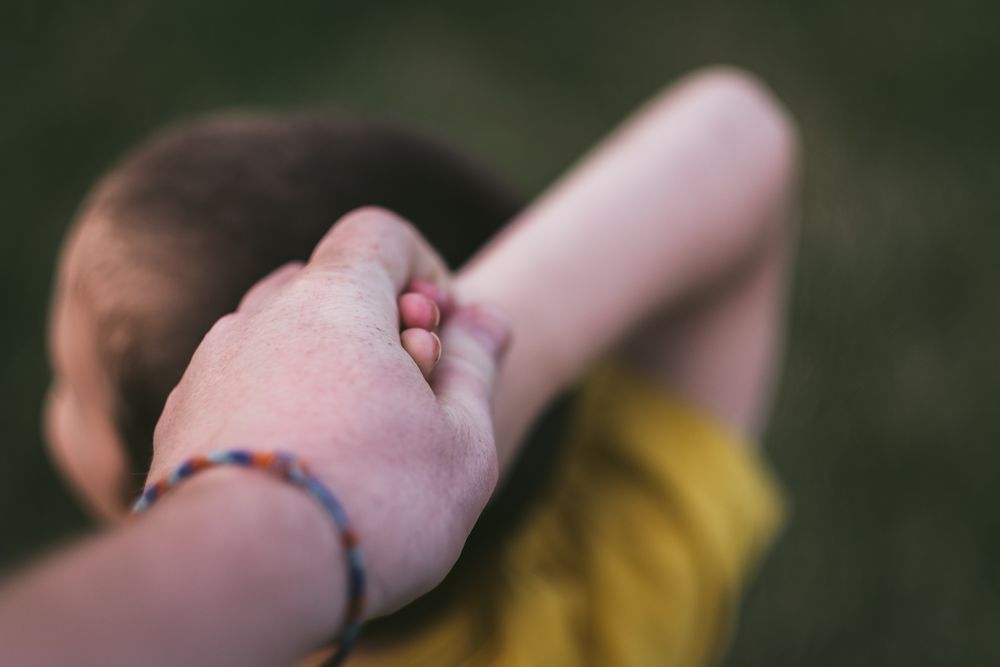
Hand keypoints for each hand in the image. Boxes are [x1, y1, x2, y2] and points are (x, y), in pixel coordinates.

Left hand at [149, 207, 510, 616]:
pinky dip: (279, 407)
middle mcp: (261, 315)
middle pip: (330, 286)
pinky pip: (243, 385)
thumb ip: (476, 365)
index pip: (378, 232)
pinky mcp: (180, 418)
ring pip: (282, 337)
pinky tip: (301, 472)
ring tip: (354, 444)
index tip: (439, 334)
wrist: (241, 576)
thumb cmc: (375, 501)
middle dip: (378, 326)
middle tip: (407, 395)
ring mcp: (212, 364)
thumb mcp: (462, 439)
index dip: (422, 270)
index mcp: (335, 299)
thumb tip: (486, 317)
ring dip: (326, 369)